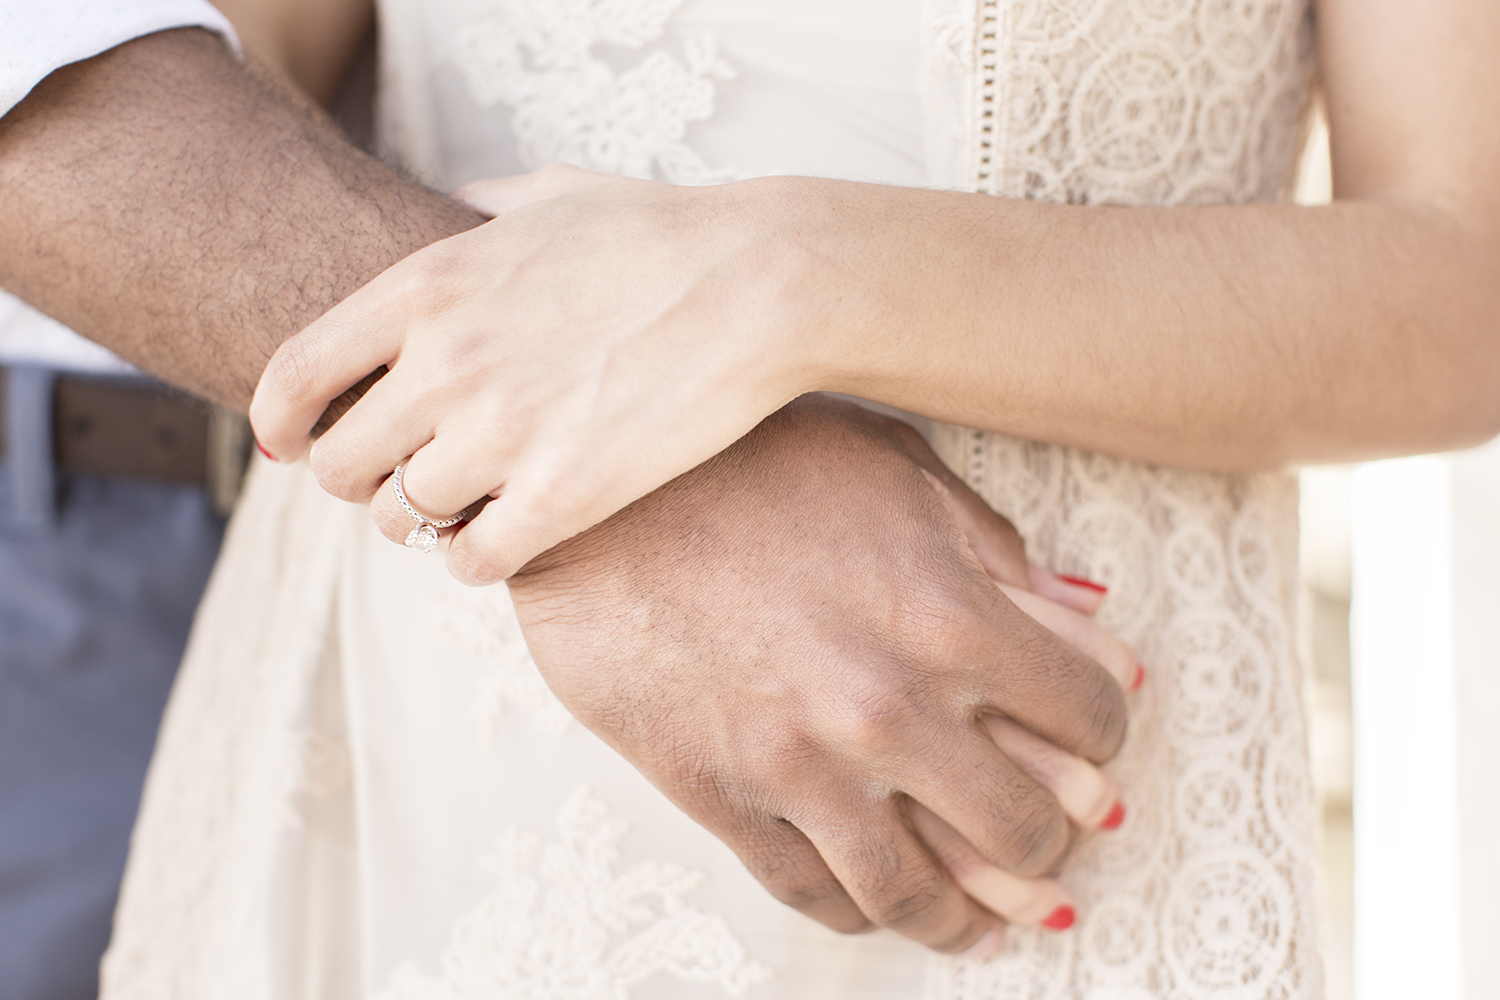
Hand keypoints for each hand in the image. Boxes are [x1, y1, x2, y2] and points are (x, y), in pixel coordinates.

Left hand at [250, 165, 812, 581]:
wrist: (759, 283)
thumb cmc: (662, 233)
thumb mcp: (551, 195)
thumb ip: (478, 207)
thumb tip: (451, 208)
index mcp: (426, 287)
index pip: (295, 375)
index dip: (280, 422)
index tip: (293, 446)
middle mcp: (445, 364)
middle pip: (340, 466)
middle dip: (363, 479)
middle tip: (404, 478)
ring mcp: (502, 435)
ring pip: (400, 521)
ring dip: (423, 523)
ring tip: (463, 508)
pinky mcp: (564, 497)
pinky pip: (469, 563)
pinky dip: (475, 560)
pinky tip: (504, 539)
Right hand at [501, 395, 1141, 954]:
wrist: (593, 492)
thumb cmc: (744, 458)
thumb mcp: (893, 469)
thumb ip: (997, 551)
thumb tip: (1086, 615)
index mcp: (948, 612)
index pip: (1089, 716)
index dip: (1109, 731)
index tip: (1095, 739)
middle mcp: (886, 705)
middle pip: (1021, 828)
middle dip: (1055, 843)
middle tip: (1056, 841)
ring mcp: (799, 763)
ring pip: (917, 892)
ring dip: (970, 919)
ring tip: (988, 925)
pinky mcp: (720, 795)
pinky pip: (811, 892)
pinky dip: (862, 913)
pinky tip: (882, 905)